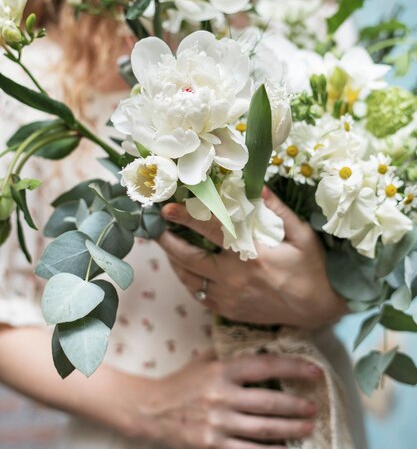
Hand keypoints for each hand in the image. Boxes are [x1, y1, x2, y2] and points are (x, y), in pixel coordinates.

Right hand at [131, 350, 319, 447]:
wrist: (151, 411)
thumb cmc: (182, 383)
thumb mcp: (204, 361)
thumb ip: (229, 354)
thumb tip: (261, 343)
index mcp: (221, 370)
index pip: (265, 366)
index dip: (293, 368)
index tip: (315, 372)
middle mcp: (222, 396)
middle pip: (269, 402)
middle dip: (296, 406)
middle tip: (314, 406)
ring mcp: (218, 424)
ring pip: (264, 430)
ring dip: (291, 429)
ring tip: (308, 427)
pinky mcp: (213, 447)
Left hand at [158, 187, 347, 327]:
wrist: (318, 309)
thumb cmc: (311, 268)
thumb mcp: (301, 235)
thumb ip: (278, 210)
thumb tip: (258, 184)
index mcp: (251, 255)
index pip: (211, 231)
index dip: (186, 217)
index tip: (167, 209)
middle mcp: (234, 279)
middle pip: (188, 259)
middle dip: (167, 243)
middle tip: (155, 229)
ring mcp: (229, 298)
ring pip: (189, 280)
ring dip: (174, 261)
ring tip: (167, 245)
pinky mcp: (230, 311)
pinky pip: (200, 296)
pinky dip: (189, 281)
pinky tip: (187, 269)